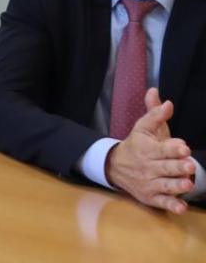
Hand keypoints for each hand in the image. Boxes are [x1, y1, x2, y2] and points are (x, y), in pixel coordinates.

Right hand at [105, 88, 196, 213]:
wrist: (115, 166)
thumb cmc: (137, 145)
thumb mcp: (143, 128)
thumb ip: (154, 113)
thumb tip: (161, 96)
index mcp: (147, 149)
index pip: (161, 149)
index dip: (173, 148)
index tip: (183, 147)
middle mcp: (147, 167)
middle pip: (165, 167)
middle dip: (178, 167)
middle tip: (190, 165)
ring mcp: (149, 183)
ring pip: (165, 185)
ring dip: (176, 186)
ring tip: (187, 184)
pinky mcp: (150, 197)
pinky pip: (161, 203)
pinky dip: (171, 206)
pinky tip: (181, 207)